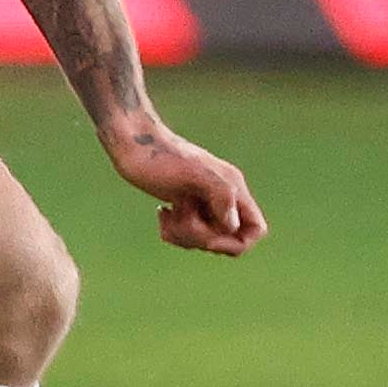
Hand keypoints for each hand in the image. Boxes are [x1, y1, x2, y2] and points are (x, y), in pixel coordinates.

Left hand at [104, 119, 266, 255]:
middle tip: (181, 217)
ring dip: (184, 235)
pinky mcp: (185, 206)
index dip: (235, 242)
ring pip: (206, 239)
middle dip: (201, 237)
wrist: (131, 144)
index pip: (256, 229)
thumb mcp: (191, 174)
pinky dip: (173, 232)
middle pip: (226, 239)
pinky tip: (162, 213)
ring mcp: (204, 203)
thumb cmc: (159, 158)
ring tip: (166, 213)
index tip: (209, 238)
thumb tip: (233, 225)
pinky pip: (189, 235)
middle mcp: (223, 196)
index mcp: (232, 188)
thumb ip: (220, 194)